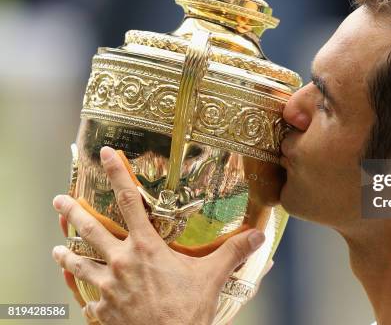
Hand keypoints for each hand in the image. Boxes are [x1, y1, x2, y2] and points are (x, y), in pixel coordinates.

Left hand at [52, 146, 265, 324]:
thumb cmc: (187, 311)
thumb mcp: (212, 277)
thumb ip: (233, 252)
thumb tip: (260, 234)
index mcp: (146, 248)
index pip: (129, 201)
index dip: (116, 175)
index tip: (105, 155)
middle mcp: (121, 263)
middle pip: (91, 230)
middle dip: (73, 213)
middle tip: (58, 201)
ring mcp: (108, 288)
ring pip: (80, 265)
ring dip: (67, 255)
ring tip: (57, 249)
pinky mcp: (103, 312)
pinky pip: (90, 302)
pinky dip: (88, 298)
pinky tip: (86, 299)